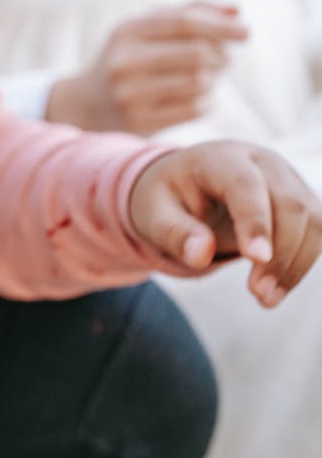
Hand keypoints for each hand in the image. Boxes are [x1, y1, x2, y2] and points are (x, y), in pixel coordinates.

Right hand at [47, 3, 247, 134]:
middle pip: (197, 53)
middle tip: (224, 60)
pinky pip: (194, 108)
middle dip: (221, 56)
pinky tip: (198, 98)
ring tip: (209, 78)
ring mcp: (128, 94)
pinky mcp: (138, 122)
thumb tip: (237, 11)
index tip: (246, 33)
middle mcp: (124, 62)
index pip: (186, 23)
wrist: (85, 105)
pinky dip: (206, 102)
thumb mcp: (147, 29)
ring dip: (215, 80)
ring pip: (199, 82)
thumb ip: (191, 12)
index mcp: (127, 31)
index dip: (222, 26)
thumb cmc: (129, 59)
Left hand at [131, 141, 321, 306]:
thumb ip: (174, 234)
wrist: (185, 183)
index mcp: (219, 159)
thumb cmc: (167, 199)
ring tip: (266, 298)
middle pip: (289, 204)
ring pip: (313, 219)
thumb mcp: (153, 215)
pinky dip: (301, 263)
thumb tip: (200, 256)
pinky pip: (316, 231)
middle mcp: (261, 162)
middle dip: (280, 253)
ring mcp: (287, 178)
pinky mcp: (300, 200)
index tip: (257, 259)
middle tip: (258, 294)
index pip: (246, 186)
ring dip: (296, 263)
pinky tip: (277, 289)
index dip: (256, 222)